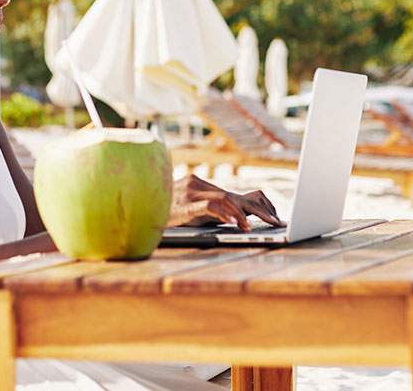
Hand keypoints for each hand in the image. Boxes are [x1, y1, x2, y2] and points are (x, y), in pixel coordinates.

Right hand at [168, 174, 284, 230]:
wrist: (135, 209)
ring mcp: (190, 193)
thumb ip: (208, 211)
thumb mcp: (188, 213)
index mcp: (201, 186)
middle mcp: (198, 185)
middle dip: (260, 210)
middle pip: (236, 195)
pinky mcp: (184, 205)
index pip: (236, 194)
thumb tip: (236, 219)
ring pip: (227, 198)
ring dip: (246, 214)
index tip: (274, 217)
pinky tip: (238, 224)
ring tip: (260, 226)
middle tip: (277, 223)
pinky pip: (210, 206)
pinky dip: (227, 215)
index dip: (258, 205)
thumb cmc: (161, 215)